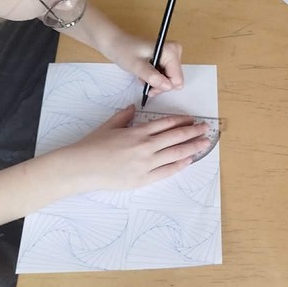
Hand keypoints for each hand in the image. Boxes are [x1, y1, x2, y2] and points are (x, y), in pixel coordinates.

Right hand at [58, 105, 209, 192]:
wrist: (81, 167)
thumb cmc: (92, 146)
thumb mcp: (109, 126)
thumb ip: (124, 117)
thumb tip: (132, 107)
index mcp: (137, 132)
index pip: (166, 124)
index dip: (181, 121)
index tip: (191, 120)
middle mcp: (145, 146)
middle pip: (176, 137)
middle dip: (193, 132)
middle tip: (206, 129)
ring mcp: (146, 163)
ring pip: (175, 153)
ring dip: (192, 147)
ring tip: (204, 143)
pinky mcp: (143, 179)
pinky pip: (167, 171)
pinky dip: (180, 164)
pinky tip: (189, 160)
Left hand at [105, 30, 183, 95]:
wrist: (116, 42)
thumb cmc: (124, 51)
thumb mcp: (137, 66)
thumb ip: (152, 77)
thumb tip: (168, 87)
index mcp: (171, 51)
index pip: (176, 79)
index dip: (162, 86)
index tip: (149, 87)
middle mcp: (175, 51)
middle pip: (174, 79)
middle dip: (159, 85)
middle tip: (144, 83)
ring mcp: (171, 54)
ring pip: (170, 79)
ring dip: (156, 82)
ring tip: (143, 77)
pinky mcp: (167, 57)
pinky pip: (166, 74)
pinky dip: (155, 77)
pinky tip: (145, 73)